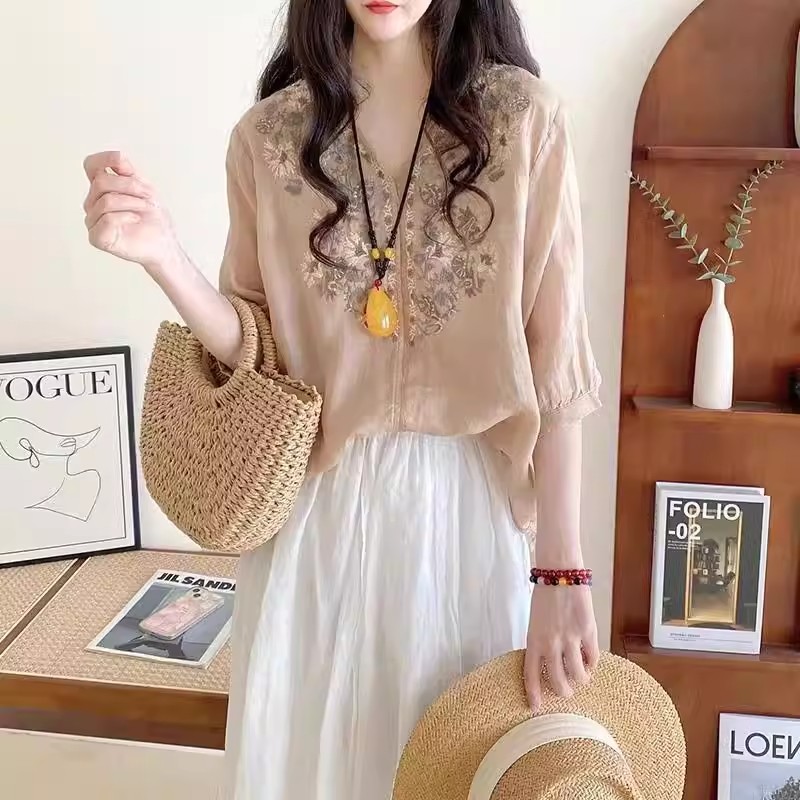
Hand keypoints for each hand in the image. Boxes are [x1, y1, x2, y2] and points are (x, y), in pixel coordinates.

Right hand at [82, 151, 181, 273]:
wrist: (164, 244)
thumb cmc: (154, 219)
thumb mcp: (145, 188)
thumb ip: (128, 171)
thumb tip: (116, 156)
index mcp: (103, 189)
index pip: (91, 166)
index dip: (103, 159)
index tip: (120, 161)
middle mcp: (93, 203)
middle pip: (101, 182)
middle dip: (130, 186)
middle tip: (147, 197)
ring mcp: (93, 221)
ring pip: (105, 200)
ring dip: (132, 203)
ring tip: (143, 210)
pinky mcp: (97, 238)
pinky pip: (107, 219)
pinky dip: (126, 217)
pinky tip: (136, 220)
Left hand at [523, 585, 598, 710]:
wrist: (560, 572)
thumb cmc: (545, 594)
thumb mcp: (535, 621)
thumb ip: (541, 641)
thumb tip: (550, 662)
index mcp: (533, 639)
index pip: (530, 674)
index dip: (533, 693)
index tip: (535, 707)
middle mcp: (551, 643)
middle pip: (557, 681)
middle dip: (563, 691)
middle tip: (567, 691)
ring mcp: (570, 638)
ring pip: (578, 675)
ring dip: (580, 680)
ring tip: (581, 677)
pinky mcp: (588, 632)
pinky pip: (593, 658)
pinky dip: (592, 663)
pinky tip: (590, 661)